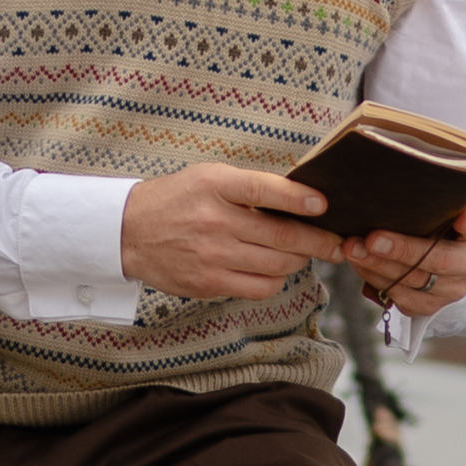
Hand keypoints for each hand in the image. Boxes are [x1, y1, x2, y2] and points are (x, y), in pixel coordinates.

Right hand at [121, 164, 343, 299]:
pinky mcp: (208, 283)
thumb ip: (248, 186)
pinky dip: (275, 280)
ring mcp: (211, 255)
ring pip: (277, 265)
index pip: (264, 189)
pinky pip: (259, 288)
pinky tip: (272, 270)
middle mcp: (214, 220)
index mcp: (215, 185)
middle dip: (318, 241)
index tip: (323, 205)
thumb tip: (300, 198)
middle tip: (336, 242)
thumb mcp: (208, 177)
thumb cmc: (177, 200)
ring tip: (300, 253)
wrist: (129, 232)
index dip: (299, 197)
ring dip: (297, 260)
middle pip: (281, 235)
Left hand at [343, 203, 465, 317]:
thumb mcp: (448, 207)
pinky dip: (374, 279)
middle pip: (438, 260)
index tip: (461, 217)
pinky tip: (358, 262)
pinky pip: (399, 297)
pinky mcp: (429, 307)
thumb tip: (409, 183)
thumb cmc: (441, 224)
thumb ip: (439, 199)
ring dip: (378, 265)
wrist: (448, 261)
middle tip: (372, 238)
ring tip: (353, 248)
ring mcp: (451, 290)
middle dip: (401, 250)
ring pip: (413, 282)